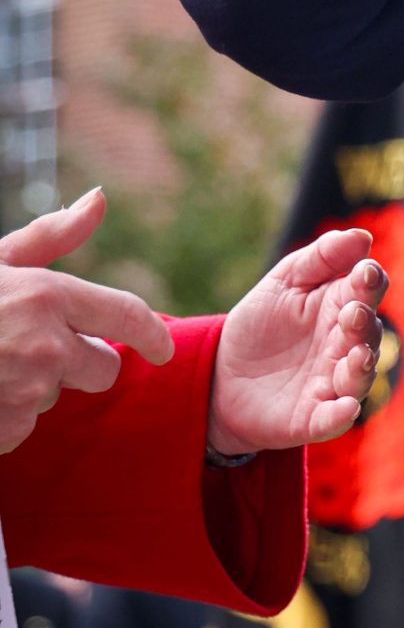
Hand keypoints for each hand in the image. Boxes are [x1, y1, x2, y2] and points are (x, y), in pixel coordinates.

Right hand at [0, 187, 174, 455]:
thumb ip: (51, 235)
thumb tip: (100, 199)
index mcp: (47, 295)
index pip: (127, 316)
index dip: (153, 334)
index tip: (163, 349)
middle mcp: (46, 344)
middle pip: (103, 369)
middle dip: (79, 363)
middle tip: (29, 348)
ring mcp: (25, 390)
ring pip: (55, 397)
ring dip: (29, 387)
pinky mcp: (6, 428)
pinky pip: (22, 427)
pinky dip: (3, 418)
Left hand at [207, 229, 388, 455]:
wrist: (220, 375)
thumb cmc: (260, 325)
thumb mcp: (284, 282)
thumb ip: (321, 258)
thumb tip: (361, 237)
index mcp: (339, 308)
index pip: (366, 292)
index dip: (370, 282)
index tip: (365, 272)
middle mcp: (343, 346)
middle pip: (367, 334)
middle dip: (363, 324)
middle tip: (351, 312)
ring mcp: (331, 383)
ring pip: (359, 377)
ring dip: (362, 368)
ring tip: (357, 356)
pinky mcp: (313, 418)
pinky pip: (334, 418)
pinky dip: (342, 414)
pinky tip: (346, 407)